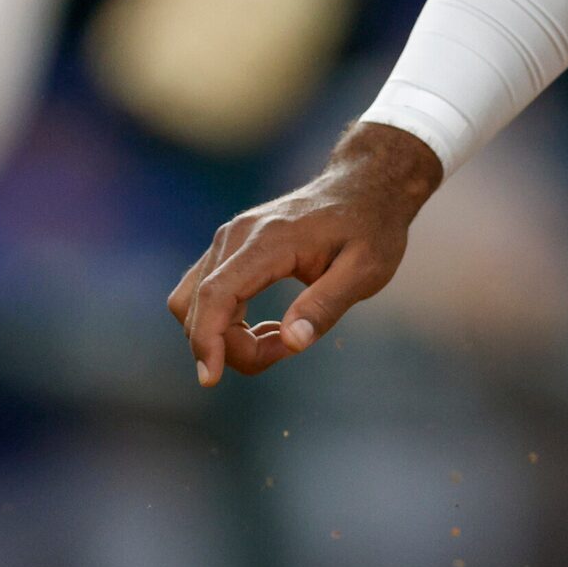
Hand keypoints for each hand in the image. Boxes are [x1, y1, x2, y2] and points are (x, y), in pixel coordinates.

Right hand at [167, 122, 441, 385]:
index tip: (211, 379)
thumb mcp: (366, 270)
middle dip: (232, 347)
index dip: (206, 340)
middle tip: (290, 349)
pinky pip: (208, 294)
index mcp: (268, 241)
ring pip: (195, 303)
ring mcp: (228, 240)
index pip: (216, 295)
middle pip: (201, 306)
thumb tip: (293, 343)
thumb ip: (327, 305)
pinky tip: (270, 326)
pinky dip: (227, 321)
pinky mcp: (229, 248)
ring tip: (283, 338)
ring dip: (227, 336)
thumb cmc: (371, 228)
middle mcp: (236, 236)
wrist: (365, 187)